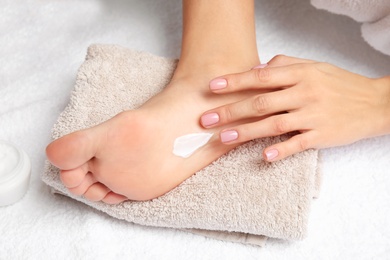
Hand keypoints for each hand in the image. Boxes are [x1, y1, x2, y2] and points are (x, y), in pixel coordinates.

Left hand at [200, 55, 389, 160]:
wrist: (376, 103)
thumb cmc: (341, 84)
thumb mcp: (315, 66)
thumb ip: (285, 64)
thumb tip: (257, 68)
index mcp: (301, 74)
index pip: (261, 76)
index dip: (235, 81)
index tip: (213, 87)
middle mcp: (304, 93)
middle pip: (260, 103)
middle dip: (230, 111)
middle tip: (206, 119)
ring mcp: (313, 116)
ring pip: (273, 124)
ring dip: (246, 132)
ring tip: (223, 138)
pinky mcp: (322, 136)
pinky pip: (297, 144)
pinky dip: (280, 150)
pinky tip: (263, 156)